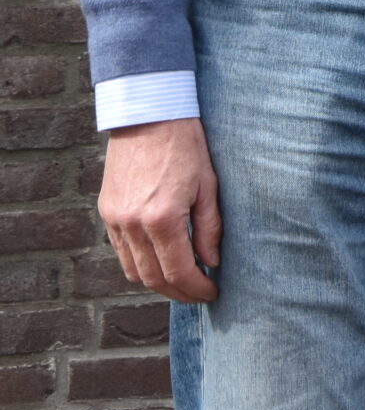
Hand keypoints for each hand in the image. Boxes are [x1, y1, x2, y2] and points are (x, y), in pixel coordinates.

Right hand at [100, 117, 220, 303]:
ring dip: (157, 282)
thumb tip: (211, 262)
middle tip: (200, 294)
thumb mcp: (208, 185)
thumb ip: (209, 228)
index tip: (213, 292)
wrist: (148, 115)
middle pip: (152, 278)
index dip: (197, 288)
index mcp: (161, 218)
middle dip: (178, 292)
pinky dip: (140, 264)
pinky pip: (120, 251)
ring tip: (183, 281)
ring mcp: (115, 219)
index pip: (178, 271)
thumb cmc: (187, 146)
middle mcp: (132, 224)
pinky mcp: (107, 212)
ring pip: (132, 270)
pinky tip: (160, 260)